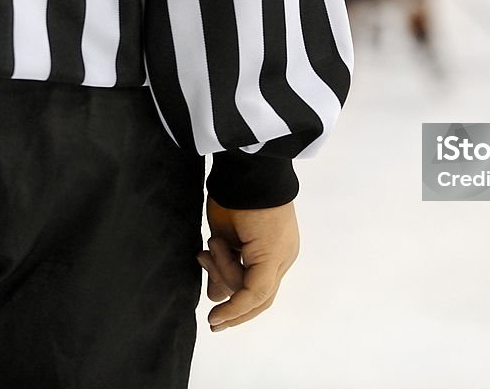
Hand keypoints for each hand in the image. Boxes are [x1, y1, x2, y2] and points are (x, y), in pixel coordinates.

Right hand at [196, 198, 298, 331]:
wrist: (245, 169)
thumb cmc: (233, 195)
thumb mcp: (223, 239)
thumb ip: (223, 268)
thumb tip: (214, 296)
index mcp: (275, 250)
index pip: (258, 289)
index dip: (237, 306)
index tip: (214, 318)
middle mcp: (283, 257)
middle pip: (257, 297)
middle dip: (229, 302)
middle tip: (206, 289)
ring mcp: (282, 257)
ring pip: (251, 293)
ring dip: (222, 275)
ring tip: (211, 244)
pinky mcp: (273, 256)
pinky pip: (254, 292)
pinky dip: (235, 306)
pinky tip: (217, 315)